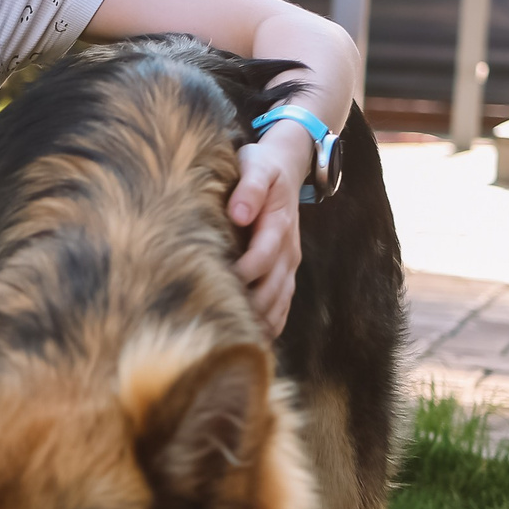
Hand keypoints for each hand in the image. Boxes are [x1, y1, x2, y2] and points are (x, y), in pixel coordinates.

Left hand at [229, 135, 309, 335]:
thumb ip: (248, 189)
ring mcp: (288, 264)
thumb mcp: (255, 166)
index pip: (264, 257)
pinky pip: (282, 304)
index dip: (245, 273)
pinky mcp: (284, 271)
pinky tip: (253, 341)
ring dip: (262, 322)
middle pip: (272, 288)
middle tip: (220, 325)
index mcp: (278, 225)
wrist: (285, 167)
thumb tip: (239, 214)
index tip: (221, 284)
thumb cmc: (262, 167)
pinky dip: (271, 323)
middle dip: (250, 307)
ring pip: (280, 301)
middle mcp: (288, 250)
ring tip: (235, 342)